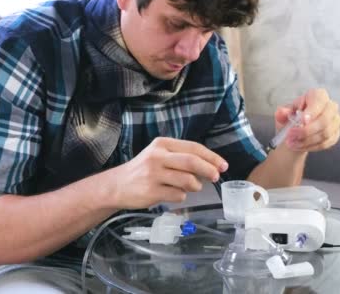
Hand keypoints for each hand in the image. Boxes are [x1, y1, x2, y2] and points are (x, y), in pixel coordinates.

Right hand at [111, 137, 228, 208]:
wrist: (116, 185)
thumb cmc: (143, 170)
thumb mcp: (159, 155)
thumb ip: (181, 157)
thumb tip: (210, 166)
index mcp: (162, 144)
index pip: (193, 147)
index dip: (211, 157)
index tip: (223, 165)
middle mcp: (157, 156)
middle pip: (191, 161)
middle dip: (208, 170)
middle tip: (216, 177)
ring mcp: (153, 174)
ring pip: (187, 180)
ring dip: (195, 186)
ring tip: (192, 187)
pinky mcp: (151, 191)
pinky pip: (178, 195)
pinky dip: (182, 196)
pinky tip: (174, 194)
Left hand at [274, 88, 339, 152]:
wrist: (295, 133)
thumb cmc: (291, 118)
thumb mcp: (283, 114)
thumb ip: (282, 113)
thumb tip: (283, 113)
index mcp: (317, 95)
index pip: (319, 99)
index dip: (312, 111)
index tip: (301, 120)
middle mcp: (330, 107)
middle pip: (325, 119)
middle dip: (307, 130)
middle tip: (291, 135)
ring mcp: (335, 122)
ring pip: (325, 133)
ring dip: (307, 140)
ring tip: (292, 142)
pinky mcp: (335, 135)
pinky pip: (325, 143)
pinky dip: (310, 146)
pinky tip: (300, 146)